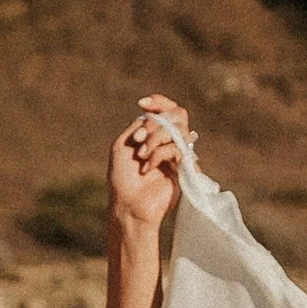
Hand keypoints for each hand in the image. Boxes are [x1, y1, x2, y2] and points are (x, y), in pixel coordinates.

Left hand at [108, 94, 193, 239]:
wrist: (129, 205)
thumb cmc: (122, 178)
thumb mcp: (123, 145)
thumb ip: (140, 126)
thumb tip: (155, 115)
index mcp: (153, 134)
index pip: (166, 110)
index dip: (159, 102)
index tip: (143, 103)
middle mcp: (167, 142)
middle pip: (177, 115)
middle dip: (156, 123)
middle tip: (139, 137)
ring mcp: (177, 154)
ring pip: (178, 130)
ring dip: (155, 139)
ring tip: (141, 155)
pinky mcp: (184, 168)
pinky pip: (178, 149)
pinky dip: (159, 154)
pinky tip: (147, 168)